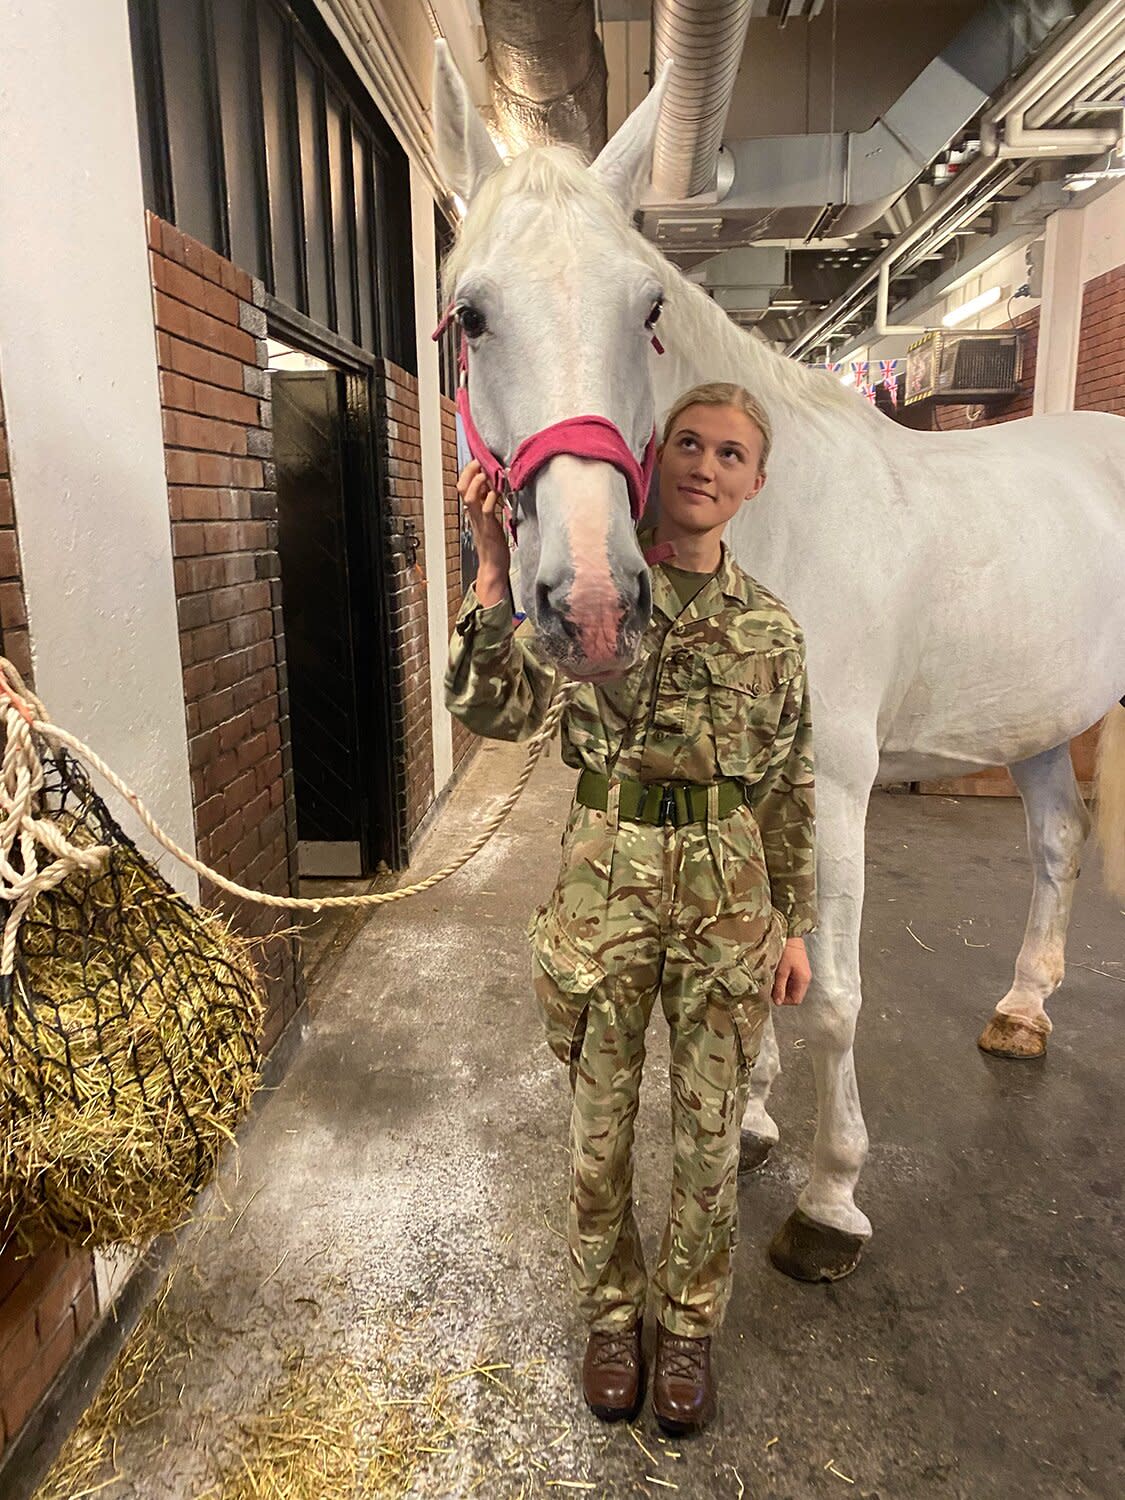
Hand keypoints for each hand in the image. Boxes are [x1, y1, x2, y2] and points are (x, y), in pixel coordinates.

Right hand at [458, 460, 509, 606]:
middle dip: (469, 472)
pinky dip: (489, 499)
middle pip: (461, 488)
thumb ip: (488, 505)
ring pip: (469, 497)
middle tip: (478, 461)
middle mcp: (473, 514)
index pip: (463, 486)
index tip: (477, 460)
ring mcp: (480, 521)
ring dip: (476, 483)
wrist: (493, 567)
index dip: (468, 472)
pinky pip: (486, 511)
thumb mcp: (490, 520)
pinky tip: (495, 493)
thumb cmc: (494, 545)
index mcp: (473, 511)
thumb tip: (493, 488)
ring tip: (485, 473)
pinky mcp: (489, 529)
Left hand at [772, 936, 809, 1005]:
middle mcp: (805, 978)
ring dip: (782, 986)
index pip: (796, 1000)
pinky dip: (784, 979)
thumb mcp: (781, 970)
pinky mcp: (798, 967)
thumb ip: (779, 987)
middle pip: (794, 994)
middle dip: (782, 993)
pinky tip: (776, 973)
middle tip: (771, 986)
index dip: (784, 1000)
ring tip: (773, 978)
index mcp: (803, 980)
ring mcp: (802, 973)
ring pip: (792, 987)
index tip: (773, 995)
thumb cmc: (787, 950)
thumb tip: (778, 1002)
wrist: (790, 934)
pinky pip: (791, 979)